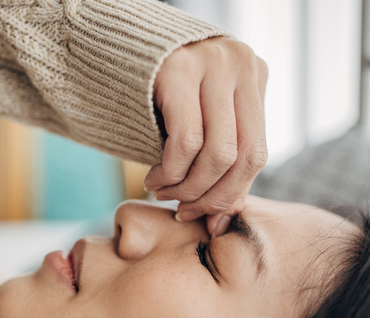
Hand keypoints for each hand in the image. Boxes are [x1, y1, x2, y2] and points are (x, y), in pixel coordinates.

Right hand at [144, 37, 267, 236]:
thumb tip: (223, 220)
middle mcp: (240, 64)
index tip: (207, 216)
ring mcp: (212, 63)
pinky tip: (154, 178)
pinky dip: (171, 172)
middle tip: (183, 210)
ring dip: (188, 187)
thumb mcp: (201, 120)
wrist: (112, 45)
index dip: (232, 194)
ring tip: (164, 193)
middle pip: (242, 155)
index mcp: (253, 75)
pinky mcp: (178, 69)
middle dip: (211, 196)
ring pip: (217, 153)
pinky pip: (186, 141)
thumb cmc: (158, 92)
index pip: (257, 152)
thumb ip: (220, 162)